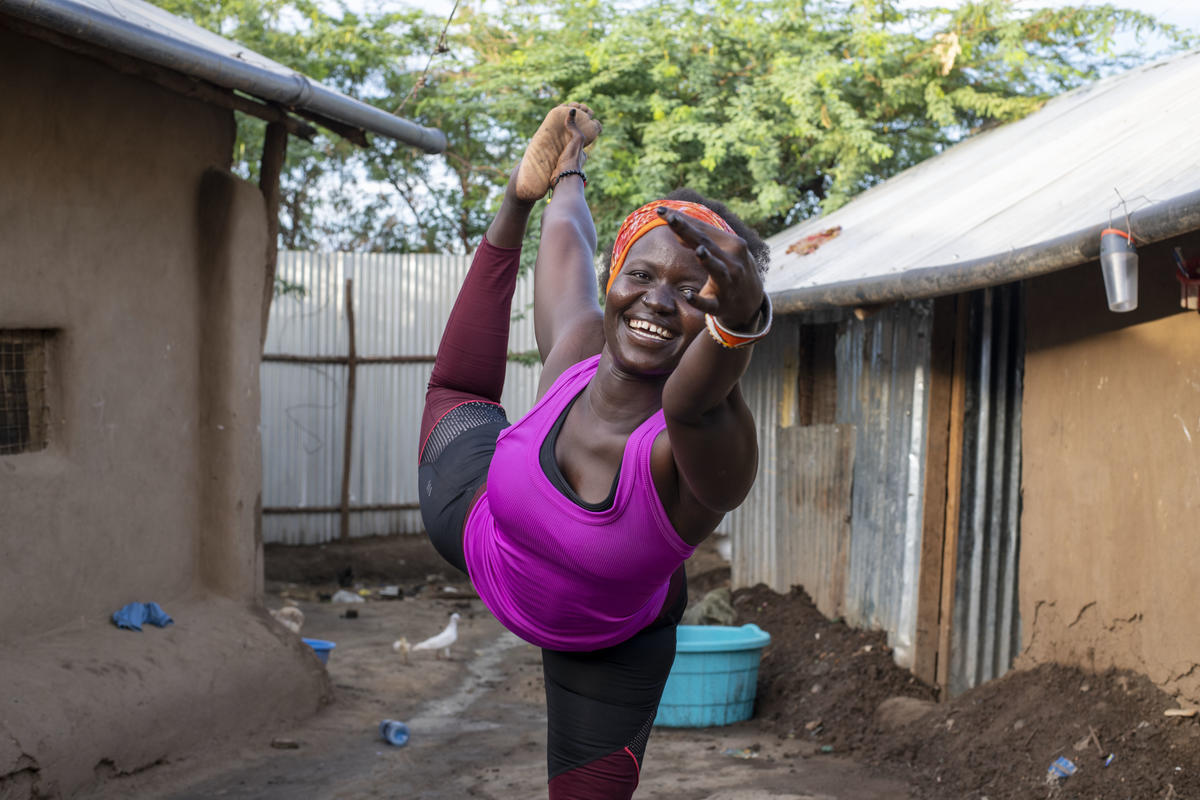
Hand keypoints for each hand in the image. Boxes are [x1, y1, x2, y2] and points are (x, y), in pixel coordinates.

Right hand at [551, 107, 588, 183]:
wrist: (563, 179)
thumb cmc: (572, 160)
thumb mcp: (576, 140)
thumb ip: (574, 127)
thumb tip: (572, 110)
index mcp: (581, 154)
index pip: (579, 142)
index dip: (574, 135)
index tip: (566, 130)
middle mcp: (575, 162)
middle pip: (569, 150)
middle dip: (563, 143)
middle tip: (554, 135)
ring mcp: (565, 167)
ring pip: (561, 156)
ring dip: (555, 151)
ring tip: (547, 142)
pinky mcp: (556, 171)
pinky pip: (552, 162)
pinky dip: (549, 157)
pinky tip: (542, 153)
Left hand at [658, 207, 763, 329]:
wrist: (751, 303)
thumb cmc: (732, 270)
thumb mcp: (723, 252)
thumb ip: (701, 242)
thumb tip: (677, 234)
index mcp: (733, 245)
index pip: (703, 229)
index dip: (682, 219)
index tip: (661, 210)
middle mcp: (732, 262)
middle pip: (706, 243)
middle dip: (688, 230)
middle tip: (670, 218)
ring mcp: (728, 284)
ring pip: (717, 270)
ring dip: (708, 260)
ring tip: (698, 250)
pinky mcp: (721, 305)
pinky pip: (709, 304)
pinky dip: (699, 300)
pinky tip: (688, 296)